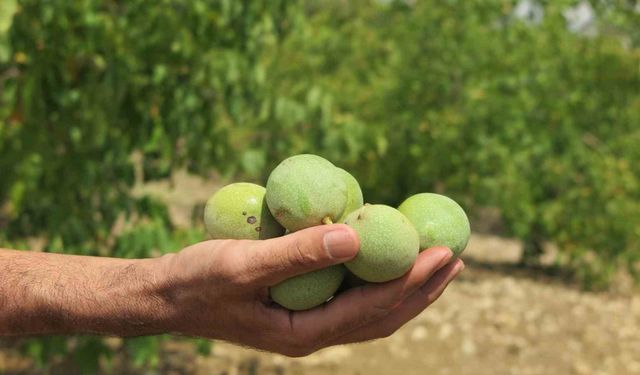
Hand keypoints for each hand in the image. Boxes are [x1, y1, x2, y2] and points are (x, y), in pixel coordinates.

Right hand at [156, 224, 463, 356]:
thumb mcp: (244, 264)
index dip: (412, 281)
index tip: (443, 252)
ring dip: (406, 288)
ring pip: (371, 311)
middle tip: (455, 257)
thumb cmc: (198, 280)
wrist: (167, 297)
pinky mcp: (300, 310)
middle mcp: (313, 335)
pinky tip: (383, 261)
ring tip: (436, 264)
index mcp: (305, 332)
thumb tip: (355, 236)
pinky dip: (377, 282)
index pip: (373, 309)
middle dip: (423, 289)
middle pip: (383, 316)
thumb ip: (297, 254)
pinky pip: (351, 299)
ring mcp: (308, 325)